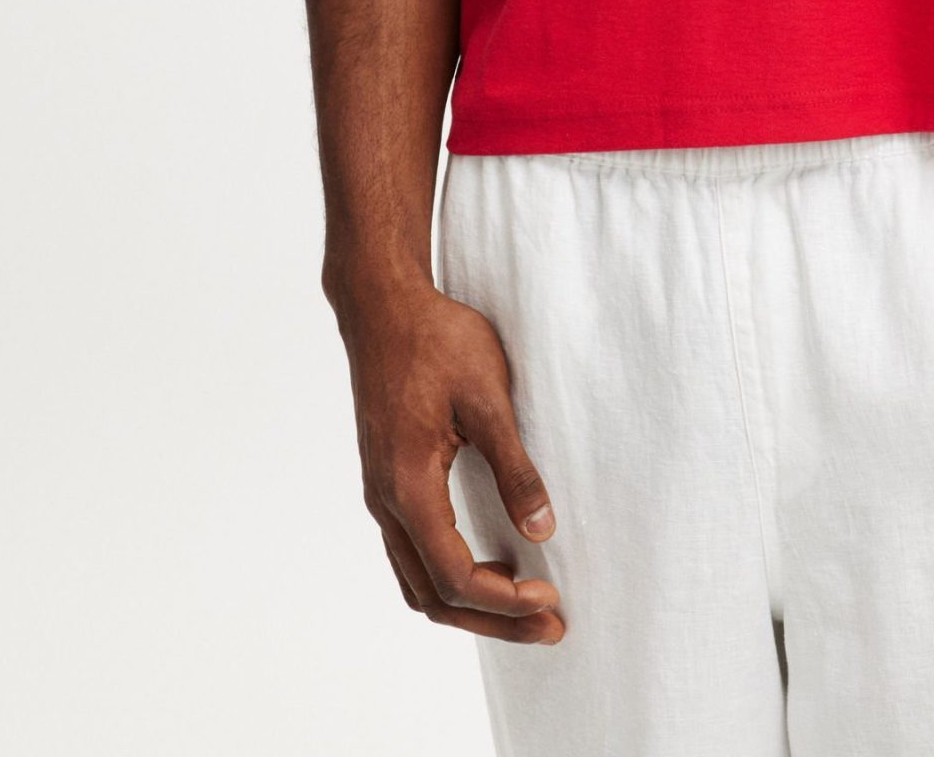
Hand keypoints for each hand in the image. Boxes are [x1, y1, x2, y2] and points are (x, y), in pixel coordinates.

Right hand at [331, 279, 565, 645]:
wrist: (382, 306)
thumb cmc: (435, 340)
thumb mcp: (487, 396)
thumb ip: (515, 466)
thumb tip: (542, 530)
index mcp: (408, 484)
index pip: (453, 574)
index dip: (504, 600)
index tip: (551, 599)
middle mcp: (386, 500)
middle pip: (433, 595)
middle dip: (493, 620)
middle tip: (551, 628)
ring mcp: (382, 492)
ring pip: (418, 580)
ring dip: (470, 603)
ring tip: (524, 610)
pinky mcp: (387, 480)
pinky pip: (412, 552)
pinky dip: (449, 576)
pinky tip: (487, 566)